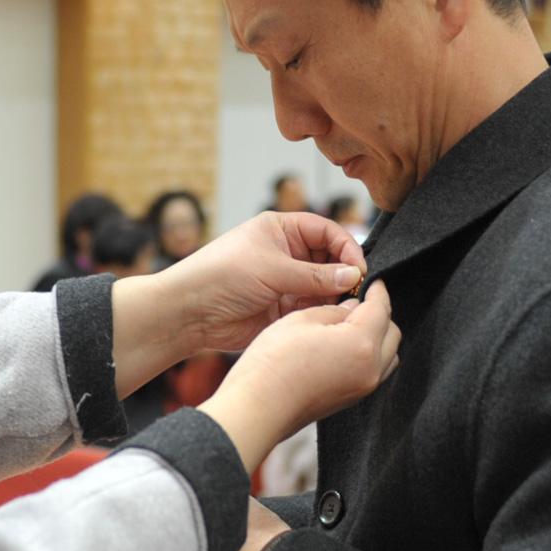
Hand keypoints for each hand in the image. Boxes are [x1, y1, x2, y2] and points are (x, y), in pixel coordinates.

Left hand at [110, 213, 366, 395]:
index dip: (347, 248)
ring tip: (345, 308)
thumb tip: (354, 275)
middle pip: (330, 259)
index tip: (360, 269)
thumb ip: (315, 275)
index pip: (327, 231)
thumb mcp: (272, 269)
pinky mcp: (283, 309)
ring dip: (336, 296)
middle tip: (358, 291)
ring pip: (325, 287)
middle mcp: (287, 254)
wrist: (189, 313)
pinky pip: (313, 309)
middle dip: (345, 274)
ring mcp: (286, 282)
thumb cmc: (220, 275)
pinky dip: (323, 314)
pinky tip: (330, 320)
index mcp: (282, 230)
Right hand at [199, 281, 400, 475]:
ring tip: (352, 324)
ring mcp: (362, 388)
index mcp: (361, 344)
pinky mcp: (351, 400)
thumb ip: (334, 311)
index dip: (377, 290)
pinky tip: (344, 346)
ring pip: (387, 355)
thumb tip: (350, 309)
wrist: (258, 408)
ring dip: (377, 336)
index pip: (381, 309)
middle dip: (380, 313)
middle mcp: (370, 369)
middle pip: (391, 333)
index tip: (373, 281)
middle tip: (359, 300)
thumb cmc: (274, 363)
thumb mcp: (303, 320)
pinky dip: (368, 355)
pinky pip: (373, 371)